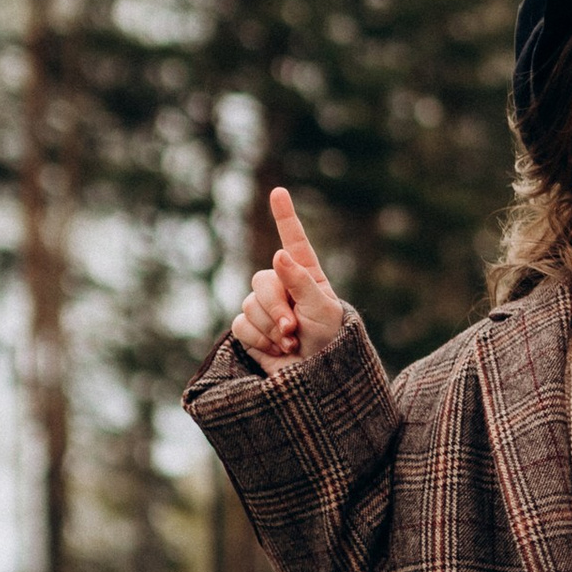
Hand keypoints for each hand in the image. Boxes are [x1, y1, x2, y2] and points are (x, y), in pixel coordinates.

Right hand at [234, 188, 346, 372]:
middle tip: (294, 330)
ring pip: (249, 305)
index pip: (293, 241)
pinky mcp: (250, 330)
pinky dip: (258, 340)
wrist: (319, 379)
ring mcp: (264, 308)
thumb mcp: (323, 311)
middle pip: (262, 281)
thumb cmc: (330, 343)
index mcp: (305, 276)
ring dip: (270, 328)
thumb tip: (278, 254)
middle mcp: (282, 287)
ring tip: (292, 343)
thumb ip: (301, 283)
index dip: (285, 217)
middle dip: (276, 307)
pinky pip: (240, 326)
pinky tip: (277, 350)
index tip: (279, 192)